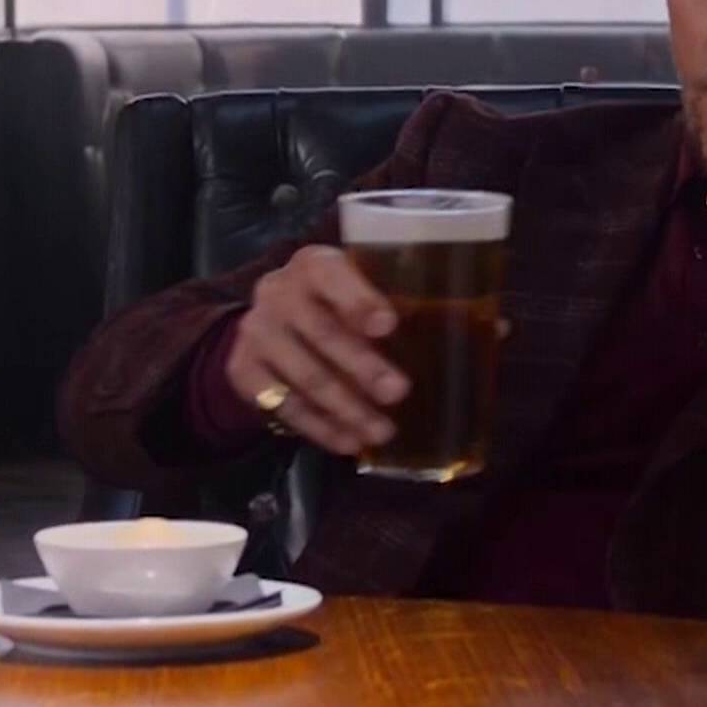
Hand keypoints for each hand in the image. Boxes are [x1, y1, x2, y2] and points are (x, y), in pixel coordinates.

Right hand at [224, 245, 407, 455]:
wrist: (269, 327)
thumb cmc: (333, 308)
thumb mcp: (356, 293)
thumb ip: (393, 309)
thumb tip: (462, 337)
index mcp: (313, 264)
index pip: (331, 274)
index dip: (358, 300)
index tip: (388, 326)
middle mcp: (277, 291)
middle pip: (322, 332)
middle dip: (362, 366)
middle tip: (398, 392)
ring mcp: (257, 331)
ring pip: (305, 375)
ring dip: (346, 408)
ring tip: (381, 431)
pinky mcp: (243, 370)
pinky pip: (284, 405)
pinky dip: (319, 427)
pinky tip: (348, 442)